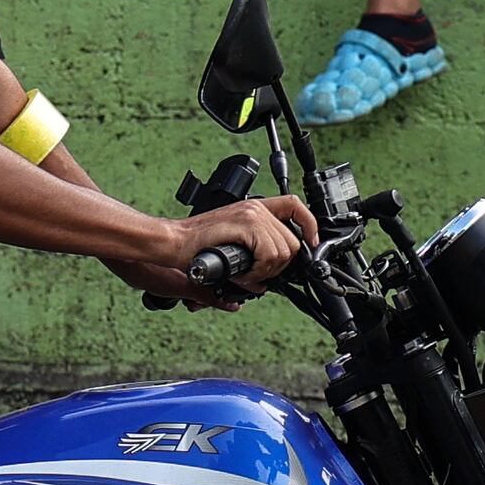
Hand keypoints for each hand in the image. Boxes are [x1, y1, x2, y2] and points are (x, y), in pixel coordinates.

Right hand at [143, 194, 315, 301]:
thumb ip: (254, 252)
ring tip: (246, 276)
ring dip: (267, 271)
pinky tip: (242, 275)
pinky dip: (258, 272)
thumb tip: (270, 278)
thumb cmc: (197, 246)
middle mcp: (256, 207)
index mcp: (254, 208)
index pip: (295, 206)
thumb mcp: (233, 246)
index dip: (309, 225)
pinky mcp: (245, 224)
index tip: (310, 244)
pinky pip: (268, 254)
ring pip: (283, 251)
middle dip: (280, 266)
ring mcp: (251, 214)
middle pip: (293, 240)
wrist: (174, 243)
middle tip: (257, 275)